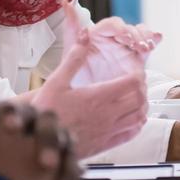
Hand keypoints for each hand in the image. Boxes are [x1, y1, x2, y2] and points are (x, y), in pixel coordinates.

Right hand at [35, 34, 148, 157]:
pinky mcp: (105, 145)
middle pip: (140, 99)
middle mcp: (108, 115)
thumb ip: (74, 58)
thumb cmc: (46, 111)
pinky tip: (131, 118)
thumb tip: (85, 34)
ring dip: (142, 105)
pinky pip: (130, 134)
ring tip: (135, 97)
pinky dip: (137, 124)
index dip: (138, 73)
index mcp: (98, 96)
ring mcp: (108, 132)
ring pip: (139, 117)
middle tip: (135, 81)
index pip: (133, 82)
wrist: (37, 144)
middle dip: (142, 88)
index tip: (134, 69)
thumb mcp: (56, 81)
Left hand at [60, 10, 155, 86]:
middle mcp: (114, 39)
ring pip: (141, 35)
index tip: (123, 35)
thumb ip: (71, 27)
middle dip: (136, 34)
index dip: (120, 28)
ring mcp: (126, 50)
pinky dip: (153, 41)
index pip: (112, 25)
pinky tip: (157, 39)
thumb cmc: (74, 77)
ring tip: (146, 46)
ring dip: (146, 37)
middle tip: (137, 44)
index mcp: (99, 35)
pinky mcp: (136, 61)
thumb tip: (66, 3)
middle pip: (130, 28)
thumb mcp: (69, 52)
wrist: (84, 101)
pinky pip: (146, 49)